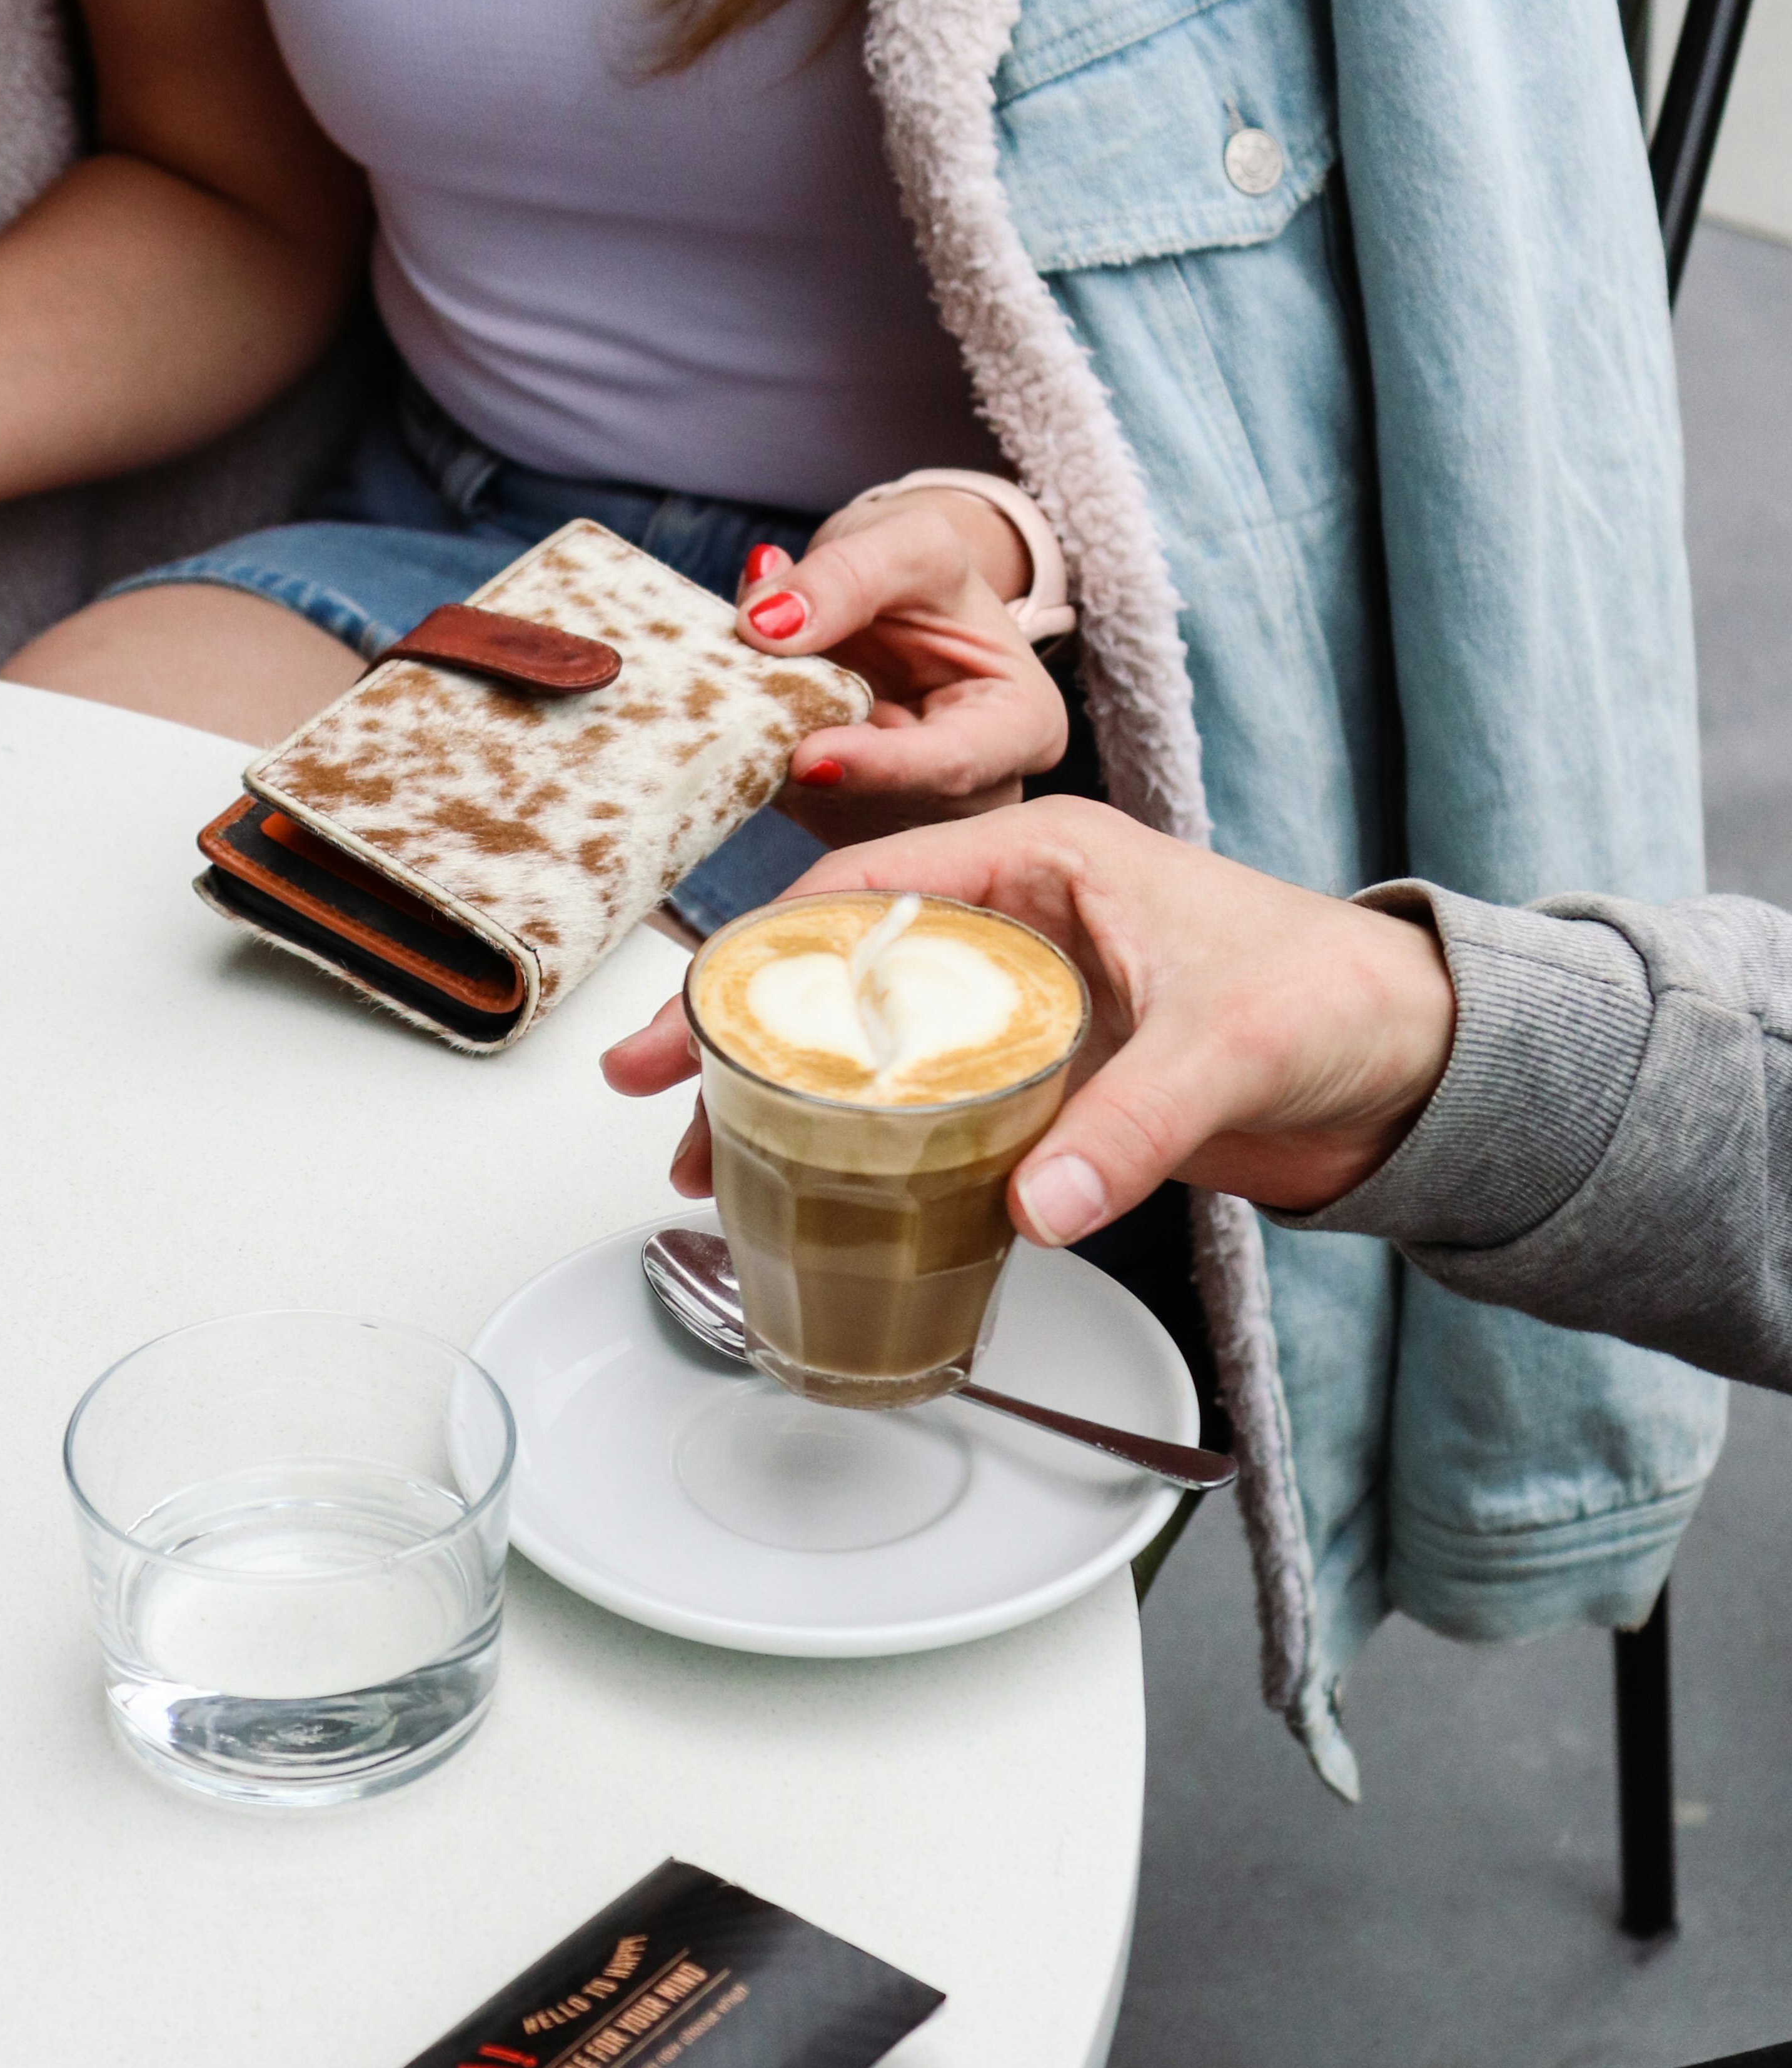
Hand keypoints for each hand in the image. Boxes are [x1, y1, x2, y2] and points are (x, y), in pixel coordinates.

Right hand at [600, 796, 1457, 1237]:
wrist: (1418, 1063)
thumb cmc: (1338, 1002)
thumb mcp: (1230, 1050)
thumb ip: (1128, 1129)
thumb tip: (1030, 1209)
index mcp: (1043, 858)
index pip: (866, 890)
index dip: (762, 953)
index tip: (686, 1016)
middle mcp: (1019, 919)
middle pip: (843, 969)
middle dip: (739, 1033)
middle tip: (649, 1092)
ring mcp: (1026, 999)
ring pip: (872, 1041)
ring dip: (788, 1098)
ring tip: (705, 1166)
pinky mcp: (1045, 1071)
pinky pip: (927, 1100)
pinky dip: (861, 1141)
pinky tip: (805, 1184)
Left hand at [730, 489, 1068, 843]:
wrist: (896, 599)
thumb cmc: (925, 575)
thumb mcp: (908, 543)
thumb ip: (848, 576)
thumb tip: (766, 624)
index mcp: (1021, 728)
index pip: (954, 767)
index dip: (879, 768)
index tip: (806, 758)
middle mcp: (974, 793)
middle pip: (885, 803)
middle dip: (808, 762)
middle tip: (737, 709)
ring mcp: (908, 815)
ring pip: (824, 810)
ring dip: (769, 755)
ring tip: (741, 684)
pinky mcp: (841, 819)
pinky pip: (787, 803)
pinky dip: (753, 759)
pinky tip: (742, 711)